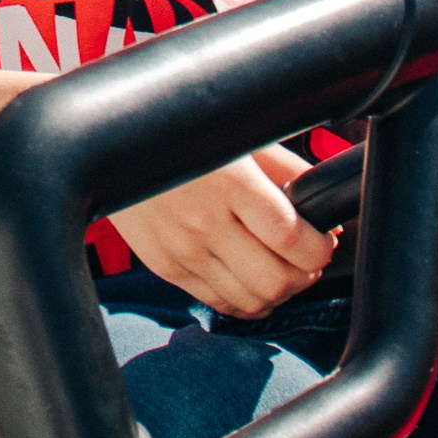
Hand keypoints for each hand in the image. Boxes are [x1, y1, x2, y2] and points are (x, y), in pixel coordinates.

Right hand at [112, 146, 336, 318]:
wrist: (113, 146)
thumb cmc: (182, 134)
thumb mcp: (239, 137)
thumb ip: (284, 168)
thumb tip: (322, 195)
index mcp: (231, 184)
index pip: (293, 239)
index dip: (321, 248)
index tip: (324, 239)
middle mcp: (206, 222)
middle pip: (277, 280)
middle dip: (306, 274)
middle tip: (308, 258)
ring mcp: (183, 250)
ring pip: (251, 300)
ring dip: (278, 292)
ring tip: (282, 270)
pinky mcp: (166, 267)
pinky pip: (219, 303)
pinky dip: (245, 301)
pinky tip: (251, 281)